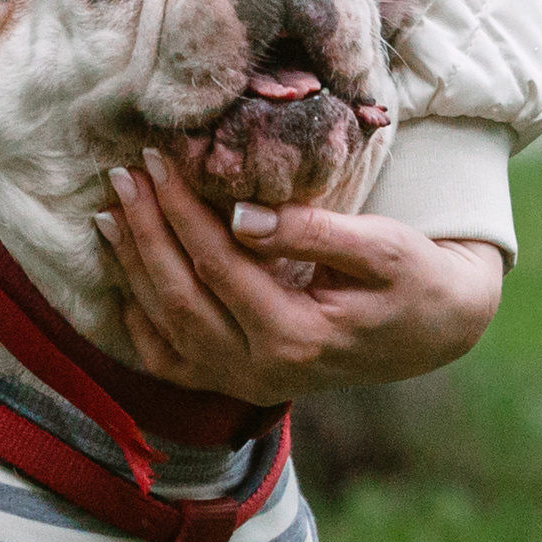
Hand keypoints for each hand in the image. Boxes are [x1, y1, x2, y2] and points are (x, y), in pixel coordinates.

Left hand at [95, 149, 504, 405]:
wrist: (432, 331)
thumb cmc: (413, 279)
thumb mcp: (382, 247)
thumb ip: (311, 233)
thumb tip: (240, 216)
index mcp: (298, 336)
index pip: (218, 264)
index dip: (181, 210)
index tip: (159, 159)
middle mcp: (262, 370)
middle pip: (179, 297)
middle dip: (145, 232)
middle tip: (122, 176)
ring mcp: (245, 382)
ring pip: (165, 329)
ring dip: (132, 269)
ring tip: (110, 212)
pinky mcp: (237, 381)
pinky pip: (171, 361)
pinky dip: (139, 322)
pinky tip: (123, 276)